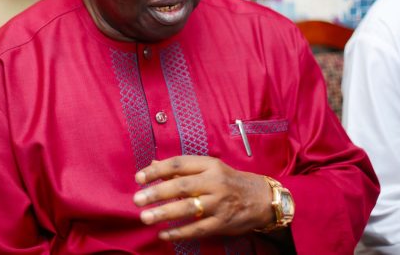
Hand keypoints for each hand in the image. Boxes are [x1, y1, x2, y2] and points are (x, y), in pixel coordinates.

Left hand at [133, 156, 273, 241]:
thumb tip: (153, 164)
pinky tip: (164, 234)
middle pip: (182, 185)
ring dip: (165, 213)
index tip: (139, 178)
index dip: (157, 170)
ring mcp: (219, 203)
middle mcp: (215, 182)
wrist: (262, 198)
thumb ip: (182, 168)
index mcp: (209, 165)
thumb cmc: (230, 181)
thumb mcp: (210, 168)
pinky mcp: (223, 222)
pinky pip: (198, 228)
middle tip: (137, 199)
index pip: (179, 164)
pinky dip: (180, 232)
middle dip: (157, 192)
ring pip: (189, 207)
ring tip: (145, 217)